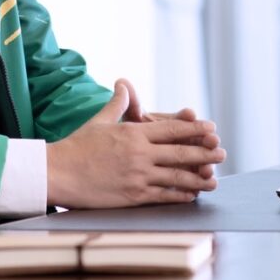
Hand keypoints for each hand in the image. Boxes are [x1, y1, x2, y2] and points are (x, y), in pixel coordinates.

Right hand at [46, 81, 225, 208]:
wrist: (58, 172)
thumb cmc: (76, 146)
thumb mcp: (99, 121)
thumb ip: (118, 104)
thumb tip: (123, 84)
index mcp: (134, 133)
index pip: (172, 129)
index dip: (195, 129)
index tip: (211, 129)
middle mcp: (140, 154)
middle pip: (181, 152)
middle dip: (205, 153)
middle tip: (222, 153)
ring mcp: (138, 176)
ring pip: (176, 176)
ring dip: (198, 177)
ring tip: (214, 179)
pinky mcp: (133, 196)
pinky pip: (163, 196)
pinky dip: (181, 195)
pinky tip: (192, 195)